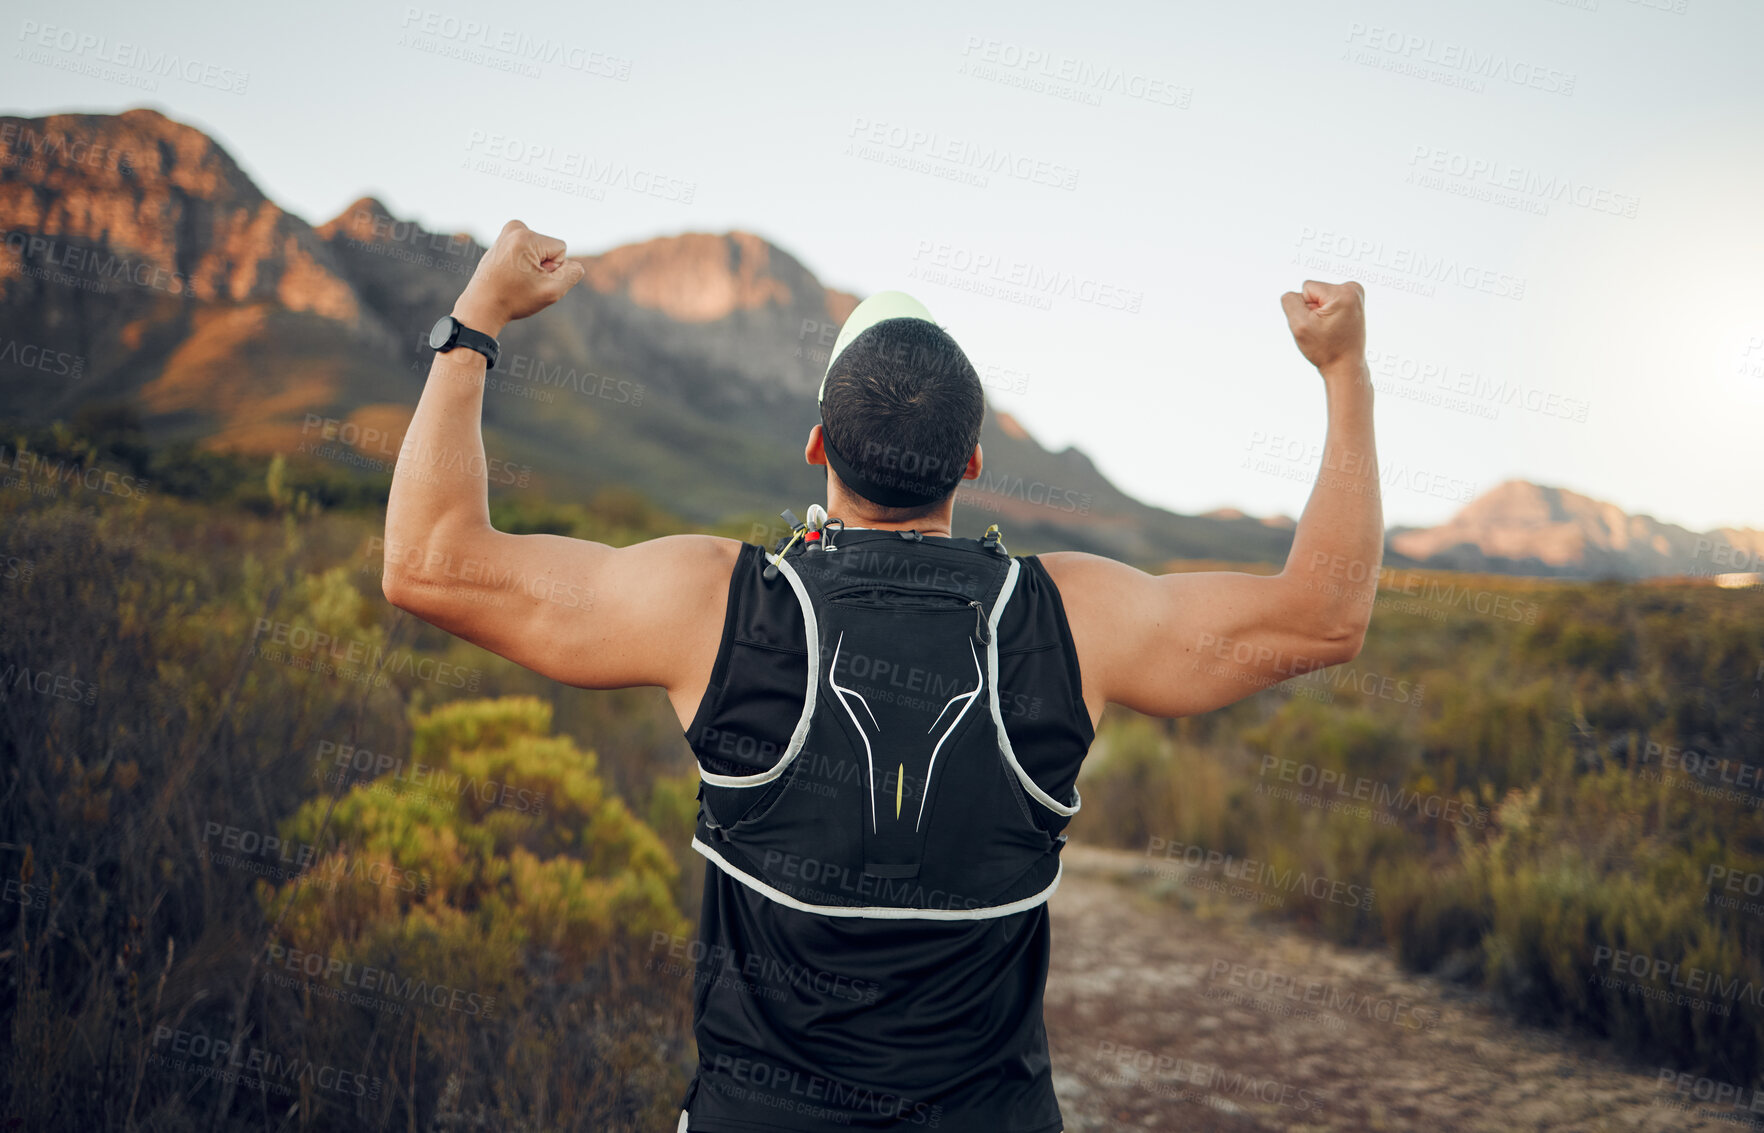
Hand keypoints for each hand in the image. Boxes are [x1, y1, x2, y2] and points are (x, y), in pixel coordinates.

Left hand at [453, 219, 586, 335]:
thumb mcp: (552, 291)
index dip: (553, 269)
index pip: (561, 249)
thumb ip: (572, 274)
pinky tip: (508, 275)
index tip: (532, 280)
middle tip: (521, 281)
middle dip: (542, 266)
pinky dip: (522, 264)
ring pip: (539, 250)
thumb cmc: (514, 299)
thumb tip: (574, 264)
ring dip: (532, 266)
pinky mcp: (502, 240)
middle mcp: (514, 228)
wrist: (481, 307)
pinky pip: (527, 251)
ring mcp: (506, 233)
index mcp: (525, 236)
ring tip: (514, 278)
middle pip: (549, 248)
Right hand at [1280, 279, 1366, 378]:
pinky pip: (1327, 301)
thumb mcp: (1300, 325)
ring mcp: (1355, 295)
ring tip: (1330, 330)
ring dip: (1319, 314)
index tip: (1319, 326)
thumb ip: (1290, 302)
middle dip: (1313, 310)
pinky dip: (1327, 314)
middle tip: (1324, 330)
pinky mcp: (1353, 301)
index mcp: (1343, 292)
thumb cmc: (1326, 349)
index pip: (1306, 288)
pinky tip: (1334, 327)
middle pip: (1314, 291)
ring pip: (1320, 297)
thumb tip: (1293, 294)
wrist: (1345, 366)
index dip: (1305, 309)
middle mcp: (1353, 289)